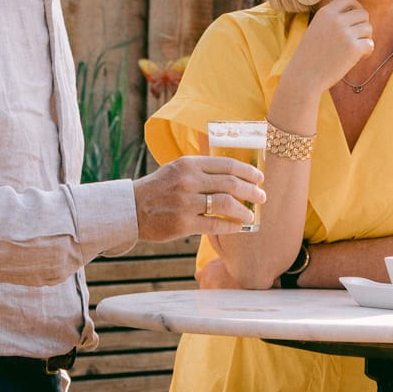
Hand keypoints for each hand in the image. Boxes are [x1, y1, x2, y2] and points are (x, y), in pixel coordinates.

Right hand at [135, 154, 266, 240]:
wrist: (130, 210)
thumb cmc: (157, 189)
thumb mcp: (176, 169)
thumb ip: (200, 168)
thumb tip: (232, 173)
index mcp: (188, 164)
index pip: (226, 164)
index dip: (247, 171)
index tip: (259, 177)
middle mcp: (188, 181)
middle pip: (230, 183)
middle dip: (251, 191)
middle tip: (262, 196)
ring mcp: (185, 202)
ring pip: (226, 204)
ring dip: (244, 210)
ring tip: (251, 214)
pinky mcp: (183, 224)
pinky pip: (215, 225)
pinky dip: (231, 226)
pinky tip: (238, 227)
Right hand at [278, 0, 375, 100]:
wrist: (304, 77)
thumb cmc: (309, 56)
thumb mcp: (315, 29)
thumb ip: (332, 19)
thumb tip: (356, 12)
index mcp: (325, 13)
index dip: (355, 7)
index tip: (354, 19)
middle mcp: (336, 20)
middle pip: (363, 13)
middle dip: (363, 25)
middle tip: (356, 38)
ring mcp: (345, 34)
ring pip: (368, 28)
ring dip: (365, 38)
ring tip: (355, 49)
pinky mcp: (353, 48)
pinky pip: (370, 43)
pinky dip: (367, 50)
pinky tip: (359, 57)